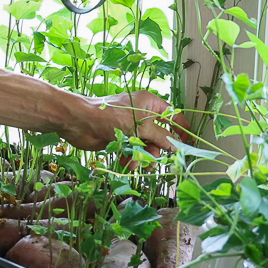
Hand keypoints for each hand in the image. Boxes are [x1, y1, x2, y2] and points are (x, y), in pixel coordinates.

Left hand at [63, 91, 189, 154]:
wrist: (80, 123)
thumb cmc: (111, 117)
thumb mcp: (140, 126)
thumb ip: (160, 137)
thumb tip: (176, 146)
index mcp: (149, 103)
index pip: (172, 114)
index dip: (181, 128)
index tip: (187, 143)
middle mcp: (142, 113)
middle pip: (159, 134)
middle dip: (157, 148)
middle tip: (155, 159)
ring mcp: (131, 126)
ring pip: (146, 145)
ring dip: (143, 157)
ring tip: (138, 165)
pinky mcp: (120, 138)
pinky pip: (133, 150)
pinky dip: (132, 158)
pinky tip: (127, 164)